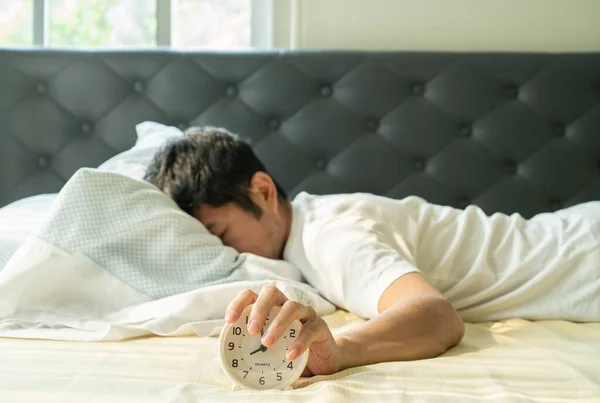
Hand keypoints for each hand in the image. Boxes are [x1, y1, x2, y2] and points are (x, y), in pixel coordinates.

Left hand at [225, 285, 342, 375]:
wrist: (323, 363)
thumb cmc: (289, 354)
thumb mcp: (268, 352)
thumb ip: (252, 350)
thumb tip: (228, 361)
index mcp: (270, 308)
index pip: (251, 296)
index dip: (238, 303)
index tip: (230, 320)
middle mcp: (287, 306)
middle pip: (272, 292)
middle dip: (259, 309)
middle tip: (252, 330)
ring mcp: (305, 314)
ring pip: (292, 307)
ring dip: (278, 323)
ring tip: (267, 343)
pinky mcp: (320, 326)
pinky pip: (311, 328)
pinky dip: (300, 341)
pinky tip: (290, 355)